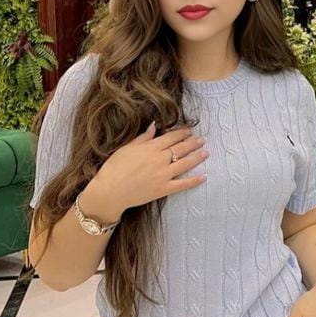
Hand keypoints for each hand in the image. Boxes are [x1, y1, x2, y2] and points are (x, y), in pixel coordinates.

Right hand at [93, 122, 207, 214]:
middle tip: (202, 139)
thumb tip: (154, 125)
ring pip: (185, 163)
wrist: (110, 191)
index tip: (190, 130)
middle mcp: (160, 159)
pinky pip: (182, 184)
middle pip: (180, 148)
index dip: (182, 133)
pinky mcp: (163, 189)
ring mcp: (163, 175)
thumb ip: (143, 137)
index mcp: (150, 148)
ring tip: (206, 152)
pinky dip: (194, 181)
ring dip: (197, 157)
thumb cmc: (114, 168)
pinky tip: (204, 177)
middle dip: (192, 142)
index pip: (171, 137)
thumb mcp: (126, 148)